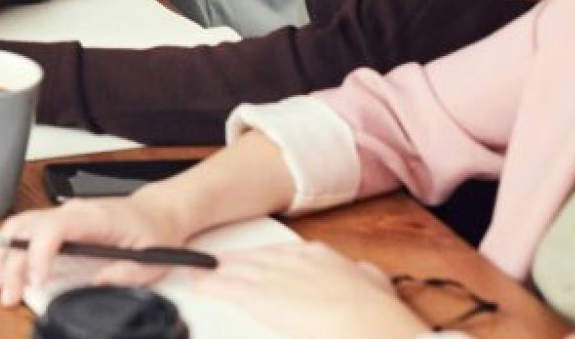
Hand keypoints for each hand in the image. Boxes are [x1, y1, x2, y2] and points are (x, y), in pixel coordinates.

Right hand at [0, 196, 196, 307]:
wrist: (159, 213)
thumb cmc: (154, 233)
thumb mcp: (150, 261)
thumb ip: (123, 274)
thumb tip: (95, 285)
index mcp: (94, 218)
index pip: (54, 228)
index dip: (39, 254)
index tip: (36, 281)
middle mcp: (72, 211)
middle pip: (28, 229)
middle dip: (12, 262)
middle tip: (8, 293)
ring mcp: (61, 214)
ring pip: (19, 227)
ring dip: (1, 254)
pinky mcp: (57, 221)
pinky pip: (23, 227)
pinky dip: (0, 240)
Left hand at [195, 244, 426, 338]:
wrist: (364, 320)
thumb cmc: (375, 312)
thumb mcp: (376, 285)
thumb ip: (365, 278)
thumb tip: (366, 275)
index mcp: (320, 256)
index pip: (282, 253)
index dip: (264, 259)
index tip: (253, 263)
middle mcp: (292, 260)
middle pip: (254, 258)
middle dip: (233, 262)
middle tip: (213, 264)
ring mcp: (273, 276)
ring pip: (237, 270)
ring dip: (216, 272)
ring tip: (197, 273)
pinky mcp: (258, 297)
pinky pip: (227, 288)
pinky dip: (210, 286)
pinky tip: (197, 286)